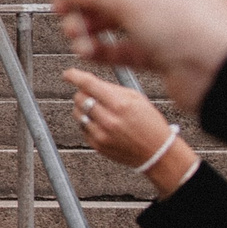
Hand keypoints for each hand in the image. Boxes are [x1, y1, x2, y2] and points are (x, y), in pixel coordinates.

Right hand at [41, 0, 226, 111]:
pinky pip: (124, 44)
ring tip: (75, 35)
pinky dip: (103, 47)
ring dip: (90, 27)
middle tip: (61, 8)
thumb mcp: (131, 0)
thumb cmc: (194, 29)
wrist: (221, 78)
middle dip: (84, 2)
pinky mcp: (163, 49)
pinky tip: (87, 50)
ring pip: (116, 18)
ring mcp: (168, 20)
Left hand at [62, 66, 197, 192]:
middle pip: (79, 98)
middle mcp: (108, 120)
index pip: (89, 85)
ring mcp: (101, 135)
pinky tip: (103, 124)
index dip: (75, 76)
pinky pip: (82, 128)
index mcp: (120, 105)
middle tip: (92, 95)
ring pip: (77, 113)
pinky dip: (88, 123)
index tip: (68, 74)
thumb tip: (90, 82)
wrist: (158, 153)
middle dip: (83, 93)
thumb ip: (112, 89)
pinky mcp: (97, 146)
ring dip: (83, 108)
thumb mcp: (137, 99)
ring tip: (100, 111)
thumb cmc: (150, 123)